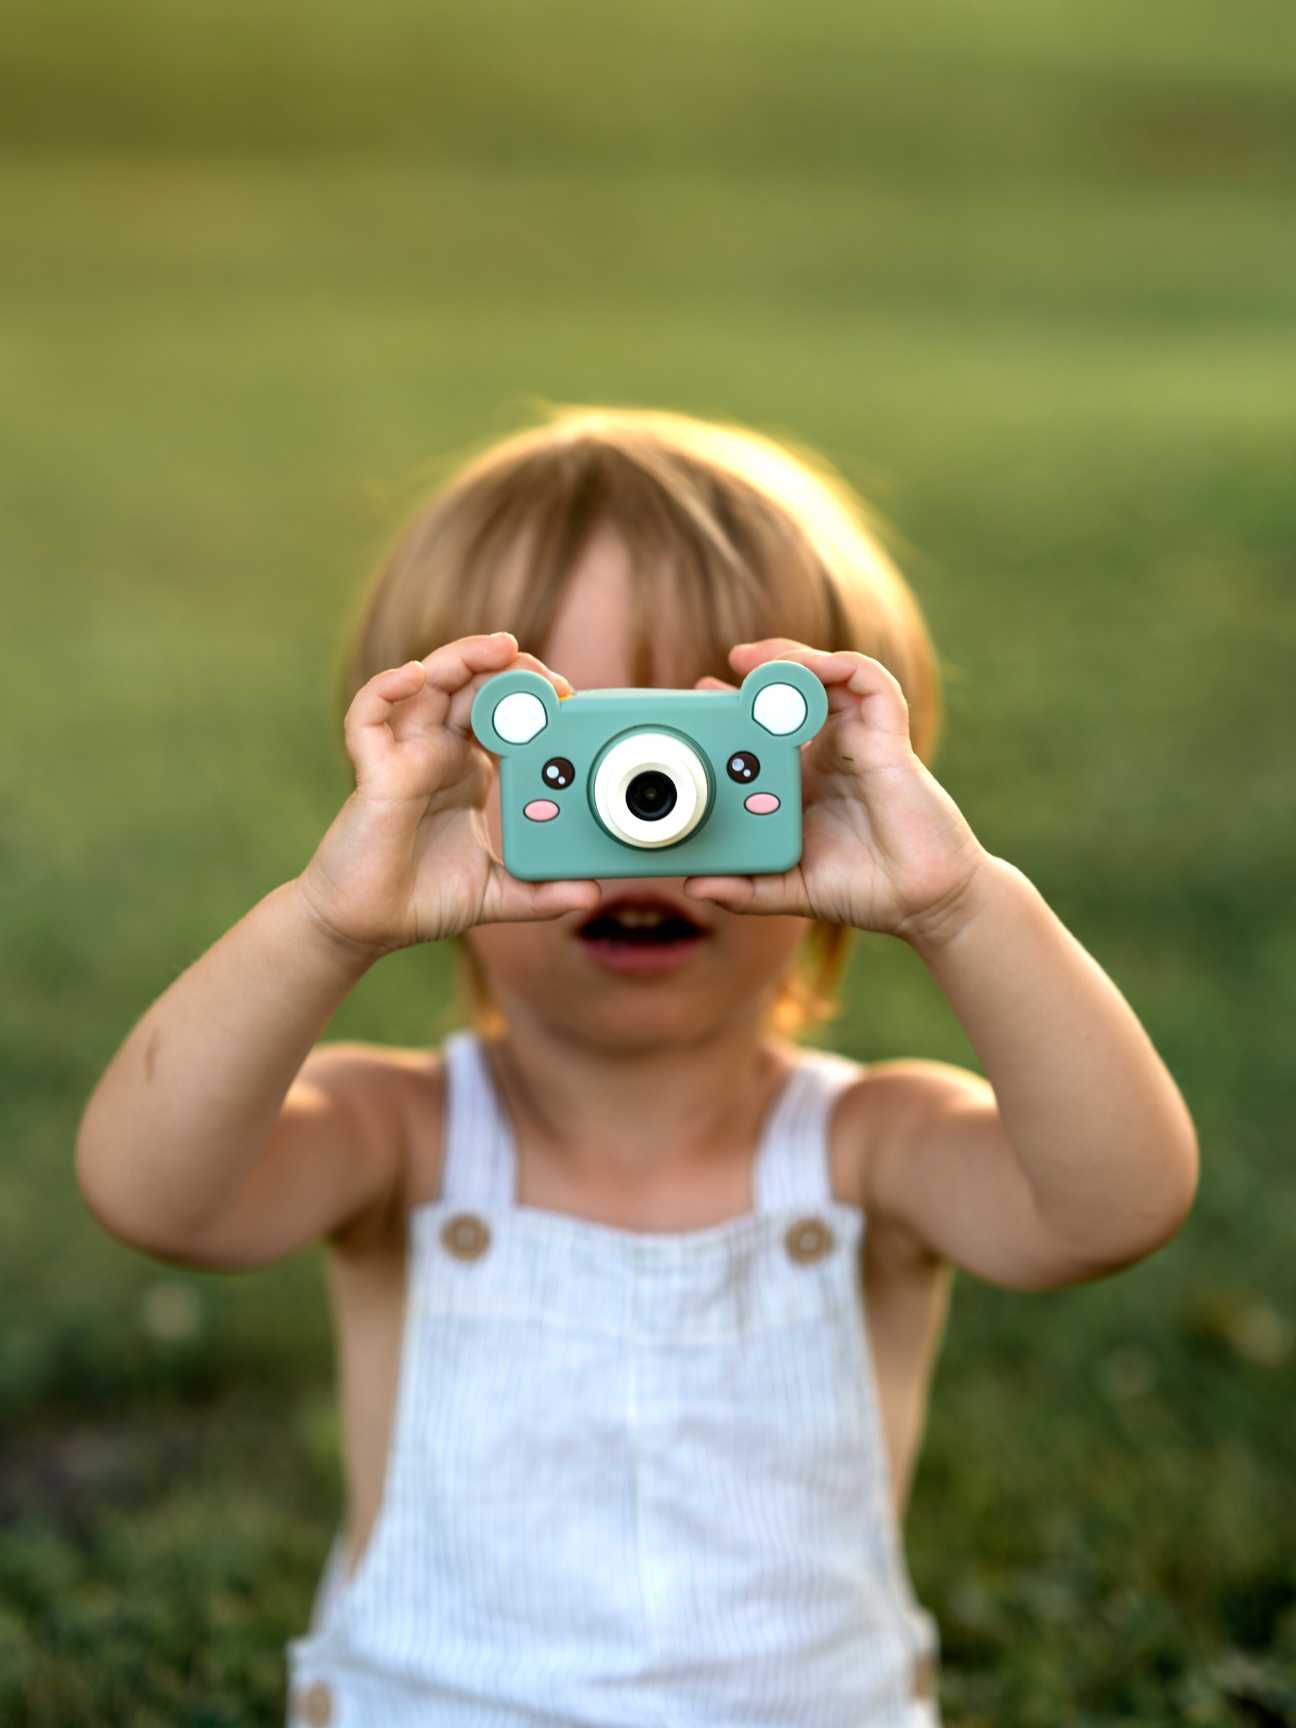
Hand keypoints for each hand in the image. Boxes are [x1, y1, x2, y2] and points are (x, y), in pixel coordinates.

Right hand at [296, 633, 601, 957]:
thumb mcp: (497, 894)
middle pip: (468, 685)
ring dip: (461, 658)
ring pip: (426, 685)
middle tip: (542, 671)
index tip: (567, 698)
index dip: (531, 696)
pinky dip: (387, 688)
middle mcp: (436, 753)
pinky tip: (415, 676)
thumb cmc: (422, 898)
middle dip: (505, 667)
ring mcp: (403, 756)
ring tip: (498, 648)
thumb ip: (542, 893)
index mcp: (468, 769)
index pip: (501, 712)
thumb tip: (590, 896)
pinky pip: (368, 716)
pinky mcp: (372, 772)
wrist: (368, 926)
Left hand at [683, 639, 991, 944]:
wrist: (923, 903)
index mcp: (805, 778)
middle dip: (763, 669)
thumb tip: (696, 886)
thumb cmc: (864, 890)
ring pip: (830, 676)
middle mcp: (831, 753)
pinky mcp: (889, 739)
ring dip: (794, 659)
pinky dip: (839, 666)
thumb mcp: (789, 888)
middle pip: (796, 692)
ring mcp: (861, 741)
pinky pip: (871, 682)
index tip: (703, 694)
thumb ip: (745, 890)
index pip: (767, 727)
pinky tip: (809, 670)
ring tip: (756, 660)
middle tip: (728, 667)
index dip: (737, 706)